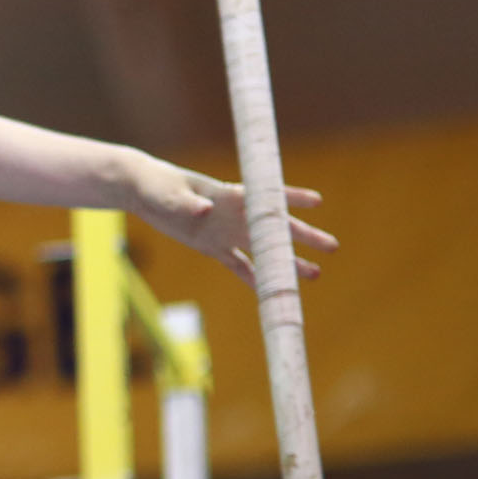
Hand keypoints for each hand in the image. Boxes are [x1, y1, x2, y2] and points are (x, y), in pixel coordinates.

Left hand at [129, 160, 338, 283]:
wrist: (144, 192)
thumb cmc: (158, 186)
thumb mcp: (170, 193)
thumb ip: (188, 202)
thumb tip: (205, 209)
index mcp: (229, 195)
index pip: (265, 196)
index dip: (291, 197)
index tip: (317, 201)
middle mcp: (235, 215)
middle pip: (275, 228)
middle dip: (304, 236)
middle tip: (333, 247)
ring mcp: (226, 232)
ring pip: (263, 251)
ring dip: (286, 262)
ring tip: (315, 274)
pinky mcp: (213, 247)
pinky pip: (238, 266)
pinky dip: (253, 279)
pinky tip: (270, 292)